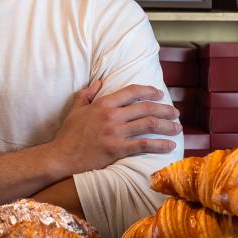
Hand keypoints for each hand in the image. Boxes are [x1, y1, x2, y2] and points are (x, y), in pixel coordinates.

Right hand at [50, 81, 179, 175]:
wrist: (61, 156)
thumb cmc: (67, 134)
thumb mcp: (75, 109)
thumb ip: (87, 93)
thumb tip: (99, 81)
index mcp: (102, 104)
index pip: (131, 92)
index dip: (149, 91)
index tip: (160, 94)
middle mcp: (111, 115)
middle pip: (145, 108)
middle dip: (164, 109)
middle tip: (175, 113)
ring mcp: (115, 132)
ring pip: (148, 124)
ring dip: (167, 125)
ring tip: (177, 127)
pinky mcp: (117, 149)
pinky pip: (143, 145)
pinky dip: (160, 145)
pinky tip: (170, 145)